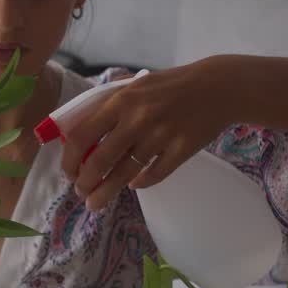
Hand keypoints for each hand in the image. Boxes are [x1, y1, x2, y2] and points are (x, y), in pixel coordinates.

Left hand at [62, 57, 231, 210]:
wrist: (219, 87)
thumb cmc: (172, 85)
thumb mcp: (137, 85)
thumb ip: (110, 105)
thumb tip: (81, 132)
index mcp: (121, 101)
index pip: (82, 136)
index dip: (70, 159)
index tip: (68, 172)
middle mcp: (138, 119)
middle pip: (100, 161)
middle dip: (85, 183)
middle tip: (81, 193)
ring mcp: (161, 136)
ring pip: (124, 174)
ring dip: (106, 192)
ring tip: (96, 203)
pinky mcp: (181, 150)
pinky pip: (154, 175)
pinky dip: (140, 183)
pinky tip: (133, 185)